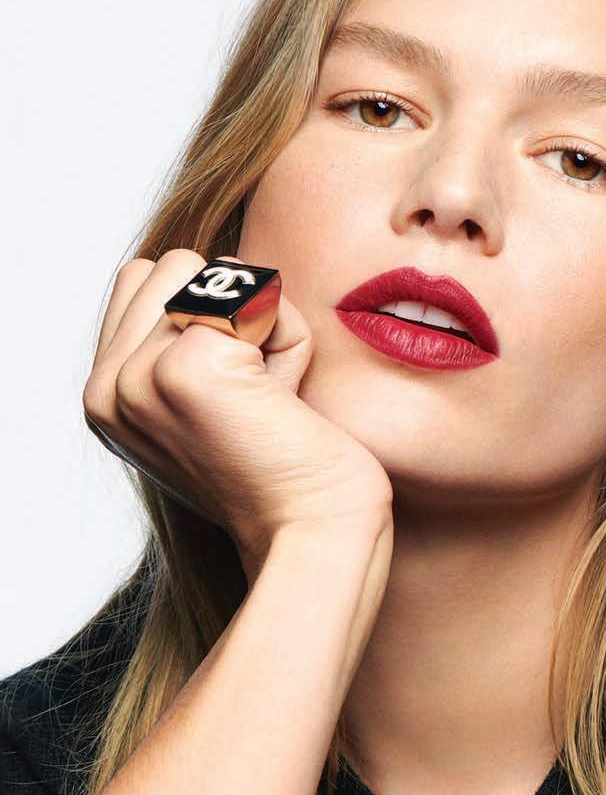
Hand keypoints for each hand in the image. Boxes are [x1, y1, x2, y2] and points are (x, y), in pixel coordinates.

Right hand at [83, 250, 392, 575]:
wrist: (311, 530)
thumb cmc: (281, 465)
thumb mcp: (210, 402)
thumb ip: (182, 342)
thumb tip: (205, 276)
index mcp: (106, 394)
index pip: (146, 278)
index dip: (207, 313)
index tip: (232, 387)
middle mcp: (108, 387)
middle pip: (178, 264)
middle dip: (237, 312)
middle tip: (256, 394)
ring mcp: (137, 377)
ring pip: (218, 272)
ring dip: (266, 324)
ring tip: (267, 396)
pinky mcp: (185, 370)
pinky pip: (258, 295)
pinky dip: (289, 337)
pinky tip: (284, 399)